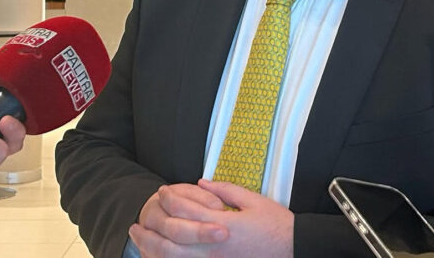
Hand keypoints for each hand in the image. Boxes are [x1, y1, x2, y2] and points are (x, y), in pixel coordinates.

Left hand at [129, 179, 292, 257]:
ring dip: (152, 247)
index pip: (184, 210)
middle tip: (141, 217)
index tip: (162, 191)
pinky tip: (158, 256)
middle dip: (153, 226)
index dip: (169, 199)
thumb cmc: (276, 225)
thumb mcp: (253, 200)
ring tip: (140, 238)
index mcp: (222, 224)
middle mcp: (213, 247)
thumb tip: (202, 183)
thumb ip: (225, 191)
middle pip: (171, 238)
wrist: (293, 250)